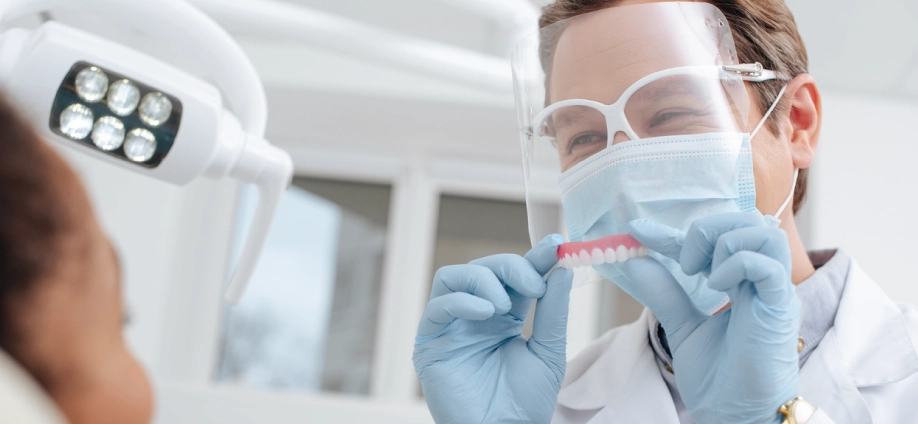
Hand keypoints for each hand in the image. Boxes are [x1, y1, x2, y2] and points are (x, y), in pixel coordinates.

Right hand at [413, 235, 572, 423]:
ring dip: (483, 279)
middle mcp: (474, 315)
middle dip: (511, 266)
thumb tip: (563, 270)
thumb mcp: (549, 352)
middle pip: (483, 267)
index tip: (556, 244)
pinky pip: (438, 306)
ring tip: (506, 306)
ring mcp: (451, 326)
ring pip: (453, 276)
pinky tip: (487, 313)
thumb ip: (553, 313)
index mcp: (504, 316)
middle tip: (535, 282)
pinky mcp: (430, 341)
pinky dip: (463, 301)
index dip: (533, 256)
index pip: (515, 275)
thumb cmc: (525, 402)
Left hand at [625, 212, 800, 423]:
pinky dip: (735, 263)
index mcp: (742, 283)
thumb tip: (635, 261)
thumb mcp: (682, 326)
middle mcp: (761, 282)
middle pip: (747, 221)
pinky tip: (715, 286)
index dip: (673, 231)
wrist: (735, 416)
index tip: (638, 230)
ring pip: (762, 232)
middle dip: (707, 227)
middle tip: (683, 260)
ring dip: (723, 241)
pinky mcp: (779, 309)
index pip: (714, 238)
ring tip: (700, 272)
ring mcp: (773, 293)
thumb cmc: (719, 378)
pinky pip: (765, 265)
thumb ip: (664, 292)